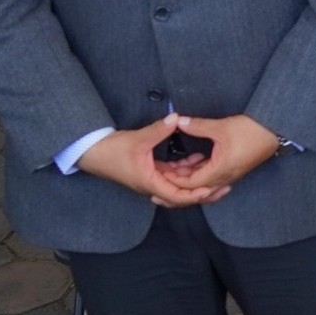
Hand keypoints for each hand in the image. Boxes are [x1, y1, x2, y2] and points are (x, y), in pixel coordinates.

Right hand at [78, 114, 223, 207]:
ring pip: (177, 184)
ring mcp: (151, 180)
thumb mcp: (138, 139)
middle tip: (223, 186)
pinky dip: (183, 170)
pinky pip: (171, 176)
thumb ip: (159, 129)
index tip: (211, 189)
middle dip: (202, 191)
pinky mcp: (149, 173)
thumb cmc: (112, 150)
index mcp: (150, 183)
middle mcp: (152, 185)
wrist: (92, 152)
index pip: (177, 196)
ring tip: (213, 168)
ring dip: (193, 178)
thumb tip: (177, 118)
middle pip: (181, 195)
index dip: (195, 194)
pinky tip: (195, 159)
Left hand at [169, 113, 281, 195]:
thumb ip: (198, 125)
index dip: (173, 179)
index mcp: (219, 170)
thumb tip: (178, 121)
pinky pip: (212, 178)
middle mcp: (224, 177)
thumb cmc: (251, 131)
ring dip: (189, 178)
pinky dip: (200, 173)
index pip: (190, 183)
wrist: (274, 132)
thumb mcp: (221, 127)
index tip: (159, 173)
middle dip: (178, 182)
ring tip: (174, 169)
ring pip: (204, 184)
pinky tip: (193, 163)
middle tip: (162, 174)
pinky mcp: (233, 170)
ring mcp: (229, 175)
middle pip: (196, 188)